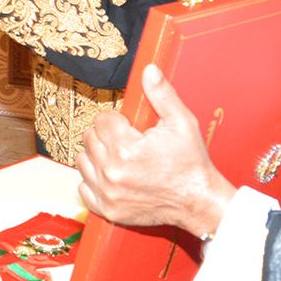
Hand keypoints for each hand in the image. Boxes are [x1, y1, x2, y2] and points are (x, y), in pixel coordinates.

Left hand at [75, 64, 235, 238]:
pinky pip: (84, 188)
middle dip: (106, 134)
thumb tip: (149, 70)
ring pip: (82, 161)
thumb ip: (161, 94)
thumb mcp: (182, 123)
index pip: (101, 120)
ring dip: (96, 155)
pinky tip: (112, 175)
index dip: (116, 119)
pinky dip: (94, 180)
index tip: (129, 126)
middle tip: (126, 140)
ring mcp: (108, 193)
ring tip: (119, 156)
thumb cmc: (191, 163)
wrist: (198, 201)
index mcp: (126, 149)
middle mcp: (112, 172)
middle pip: (89, 138)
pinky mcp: (108, 210)